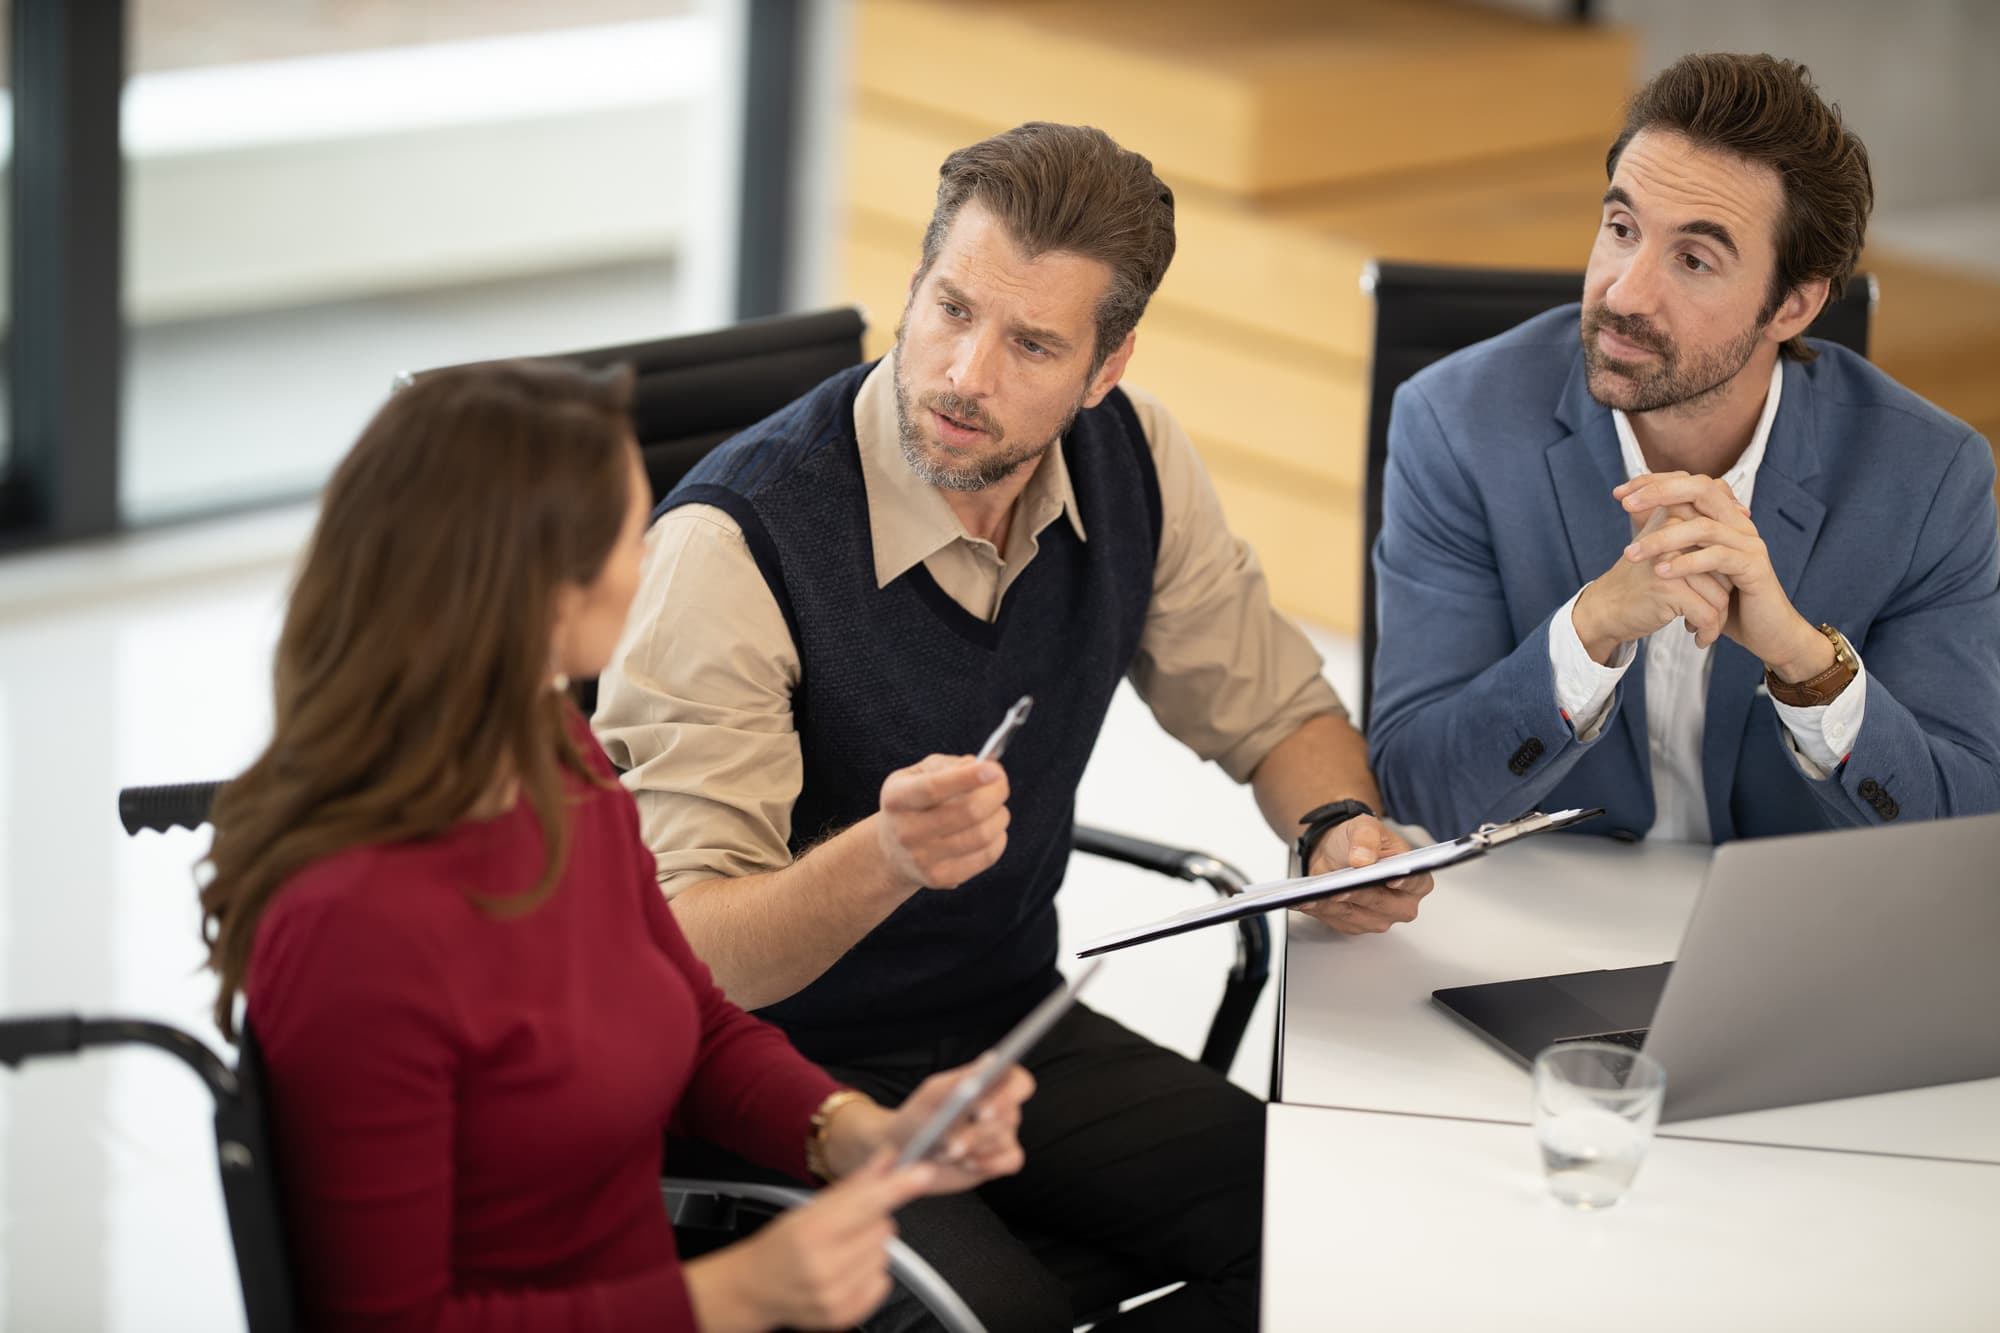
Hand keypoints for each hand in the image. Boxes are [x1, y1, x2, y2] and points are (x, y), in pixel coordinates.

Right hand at [683, 1150, 934, 1332]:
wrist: (755, 1289)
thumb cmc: (782, 1243)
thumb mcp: (809, 1208)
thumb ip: (854, 1185)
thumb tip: (888, 1158)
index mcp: (811, 1231)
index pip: (866, 1203)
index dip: (897, 1187)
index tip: (923, 1173)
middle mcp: (823, 1266)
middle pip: (883, 1228)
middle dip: (872, 1221)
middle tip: (846, 1228)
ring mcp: (834, 1295)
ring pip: (885, 1254)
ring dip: (871, 1248)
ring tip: (842, 1252)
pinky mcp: (844, 1316)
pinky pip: (883, 1283)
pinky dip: (871, 1274)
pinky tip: (846, 1272)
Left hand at [822, 1062, 1032, 1190]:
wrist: (905, 1149)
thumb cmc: (920, 1115)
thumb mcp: (933, 1095)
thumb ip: (961, 1079)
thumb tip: (991, 1061)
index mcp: (992, 1083)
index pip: (1019, 1083)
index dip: (1008, 1095)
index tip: (983, 1111)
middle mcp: (1003, 1107)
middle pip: (1009, 1117)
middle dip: (977, 1133)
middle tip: (953, 1145)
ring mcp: (1004, 1134)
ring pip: (1003, 1140)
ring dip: (972, 1148)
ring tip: (945, 1152)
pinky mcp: (1000, 1160)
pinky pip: (1011, 1161)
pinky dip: (989, 1164)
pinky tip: (967, 1164)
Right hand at [875, 754, 1010, 891]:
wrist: (892, 851)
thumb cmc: (913, 804)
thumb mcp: (917, 775)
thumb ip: (947, 765)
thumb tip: (980, 766)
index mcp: (897, 798)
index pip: (934, 788)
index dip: (967, 778)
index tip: (994, 769)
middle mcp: (906, 831)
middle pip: (968, 811)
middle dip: (995, 793)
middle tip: (1000, 785)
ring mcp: (922, 858)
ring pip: (981, 834)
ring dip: (1000, 816)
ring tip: (997, 809)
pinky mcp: (939, 878)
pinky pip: (985, 857)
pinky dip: (998, 839)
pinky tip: (993, 831)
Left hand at [1291, 815, 1435, 934]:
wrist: (1335, 850)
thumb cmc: (1358, 841)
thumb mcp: (1364, 827)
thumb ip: (1367, 838)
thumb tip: (1364, 859)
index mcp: (1414, 879)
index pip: (1415, 883)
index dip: (1405, 883)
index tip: (1390, 880)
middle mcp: (1401, 904)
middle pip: (1383, 903)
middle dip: (1361, 894)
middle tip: (1342, 888)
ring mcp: (1378, 918)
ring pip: (1356, 915)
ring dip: (1333, 905)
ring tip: (1315, 894)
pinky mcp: (1354, 924)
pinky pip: (1335, 919)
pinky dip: (1319, 908)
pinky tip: (1306, 900)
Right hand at [1572, 501, 1733, 659]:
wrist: (1605, 609)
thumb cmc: (1640, 580)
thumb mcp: (1665, 542)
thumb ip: (1696, 524)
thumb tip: (1738, 506)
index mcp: (1674, 515)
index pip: (1722, 540)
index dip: (1726, 568)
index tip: (1715, 589)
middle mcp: (1672, 533)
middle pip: (1726, 569)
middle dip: (1724, 596)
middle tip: (1710, 612)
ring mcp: (1670, 560)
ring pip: (1721, 594)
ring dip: (1717, 618)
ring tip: (1703, 626)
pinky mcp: (1669, 588)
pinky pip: (1708, 613)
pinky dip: (1708, 631)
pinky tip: (1698, 637)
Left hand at [1616, 472, 1832, 678]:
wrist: (1765, 632)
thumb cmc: (1725, 599)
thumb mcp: (1692, 566)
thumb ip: (1674, 542)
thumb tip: (1638, 520)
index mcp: (1723, 517)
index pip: (1689, 483)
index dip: (1654, 483)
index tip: (1619, 494)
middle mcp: (1738, 523)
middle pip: (1700, 489)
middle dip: (1660, 492)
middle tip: (1624, 504)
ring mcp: (1749, 543)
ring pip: (1703, 526)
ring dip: (1662, 538)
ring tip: (1630, 553)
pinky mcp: (1753, 566)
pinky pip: (1717, 557)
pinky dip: (1686, 563)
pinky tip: (1659, 571)